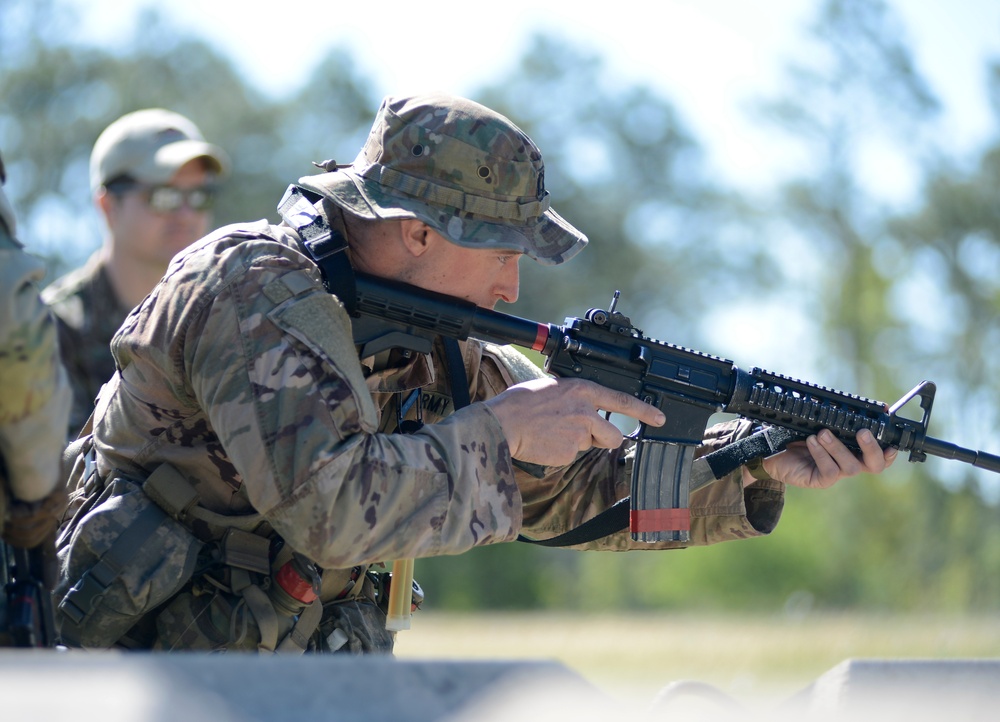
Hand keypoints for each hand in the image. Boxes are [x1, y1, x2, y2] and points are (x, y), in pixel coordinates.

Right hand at [484, 377, 664, 466]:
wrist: (503, 422)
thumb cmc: (521, 402)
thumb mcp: (553, 387)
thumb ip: (574, 397)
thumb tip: (582, 405)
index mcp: (583, 390)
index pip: (622, 401)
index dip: (644, 411)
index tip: (659, 419)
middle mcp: (586, 412)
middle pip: (613, 435)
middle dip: (604, 439)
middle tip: (582, 434)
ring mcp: (579, 433)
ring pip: (590, 446)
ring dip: (578, 444)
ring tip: (554, 433)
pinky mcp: (569, 452)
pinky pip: (571, 455)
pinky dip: (560, 452)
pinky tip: (545, 442)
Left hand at [745, 428, 897, 489]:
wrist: (771, 450)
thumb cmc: (798, 433)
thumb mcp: (817, 421)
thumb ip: (834, 414)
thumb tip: (845, 402)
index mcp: (855, 448)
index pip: (880, 454)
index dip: (890, 451)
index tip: (891, 441)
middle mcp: (849, 462)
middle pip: (875, 465)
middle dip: (872, 449)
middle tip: (862, 432)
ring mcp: (836, 473)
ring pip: (851, 467)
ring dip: (837, 447)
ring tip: (822, 433)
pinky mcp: (821, 480)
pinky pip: (830, 471)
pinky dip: (822, 454)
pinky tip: (811, 441)